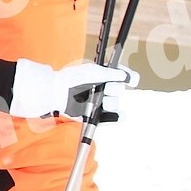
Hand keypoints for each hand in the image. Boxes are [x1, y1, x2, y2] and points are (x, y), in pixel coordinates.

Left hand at [9, 58, 137, 120]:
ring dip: (111, 102)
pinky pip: (112, 118)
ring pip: (115, 103)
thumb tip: (125, 76)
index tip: (132, 79)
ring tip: (101, 100)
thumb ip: (111, 74)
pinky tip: (115, 115)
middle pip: (120, 90)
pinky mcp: (96, 115)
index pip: (122, 76)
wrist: (58, 93)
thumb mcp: (93, 72)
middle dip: (115, 89)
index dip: (129, 77)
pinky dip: (116, 117)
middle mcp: (102, 89)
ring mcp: (99, 102)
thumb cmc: (72, 79)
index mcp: (102, 76)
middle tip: (106, 88)